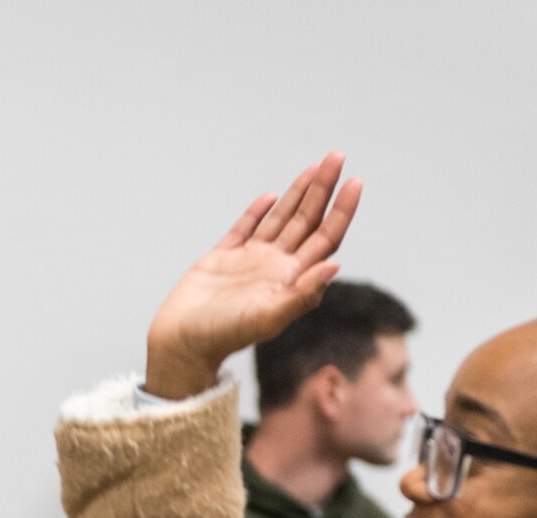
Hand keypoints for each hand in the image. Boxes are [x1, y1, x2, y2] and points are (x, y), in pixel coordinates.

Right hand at [143, 151, 362, 399]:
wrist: (181, 343)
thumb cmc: (223, 337)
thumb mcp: (268, 318)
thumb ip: (303, 294)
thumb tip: (335, 265)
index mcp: (291, 279)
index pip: (325, 238)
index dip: (341, 211)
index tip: (355, 181)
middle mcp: (275, 268)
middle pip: (307, 221)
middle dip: (323, 189)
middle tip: (337, 156)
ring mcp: (249, 262)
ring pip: (280, 220)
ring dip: (298, 194)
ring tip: (316, 168)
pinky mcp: (222, 259)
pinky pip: (244, 229)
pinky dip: (257, 212)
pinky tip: (270, 197)